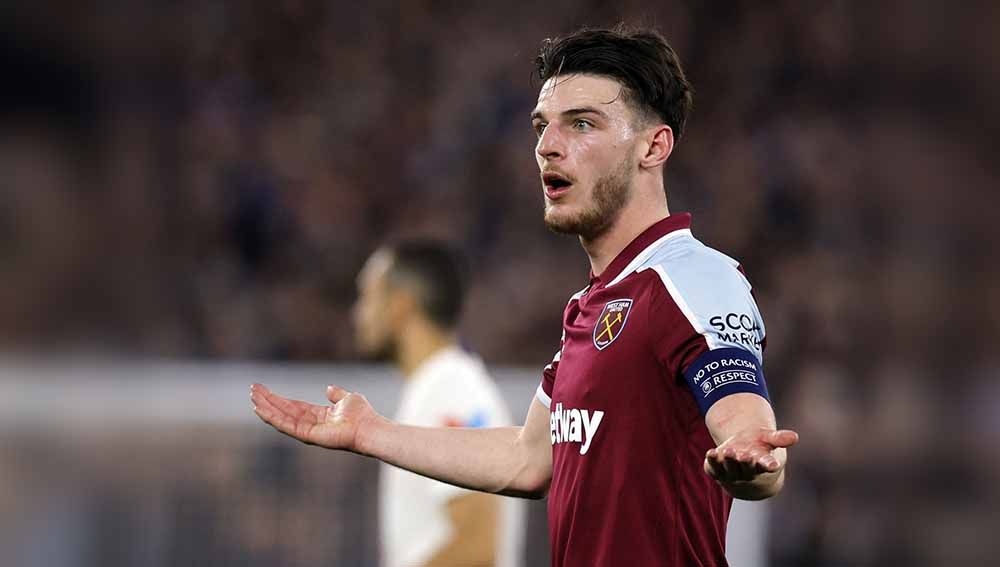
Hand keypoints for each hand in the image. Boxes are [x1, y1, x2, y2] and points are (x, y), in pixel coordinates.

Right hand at [250, 383, 380, 451]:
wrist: (368, 427)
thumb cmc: (362, 415)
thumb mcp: (347, 398)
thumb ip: (336, 394)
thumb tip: (328, 388)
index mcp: (318, 415)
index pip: (293, 406)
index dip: (279, 399)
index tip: (264, 390)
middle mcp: (310, 424)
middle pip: (284, 411)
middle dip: (268, 401)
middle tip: (252, 390)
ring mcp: (307, 431)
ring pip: (281, 419)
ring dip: (266, 408)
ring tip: (252, 398)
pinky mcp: (307, 435)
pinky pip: (286, 425)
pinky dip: (273, 417)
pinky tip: (261, 409)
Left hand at [704, 428, 798, 484]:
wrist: (742, 464)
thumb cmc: (758, 448)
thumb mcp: (769, 440)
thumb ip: (779, 438)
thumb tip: (795, 437)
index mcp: (762, 464)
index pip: (767, 465)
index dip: (769, 464)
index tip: (773, 465)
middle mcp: (747, 472)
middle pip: (746, 468)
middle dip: (745, 462)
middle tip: (743, 455)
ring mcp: (731, 474)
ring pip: (729, 469)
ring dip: (728, 461)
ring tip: (727, 451)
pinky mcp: (717, 472)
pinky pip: (714, 469)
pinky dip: (711, 462)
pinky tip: (710, 453)